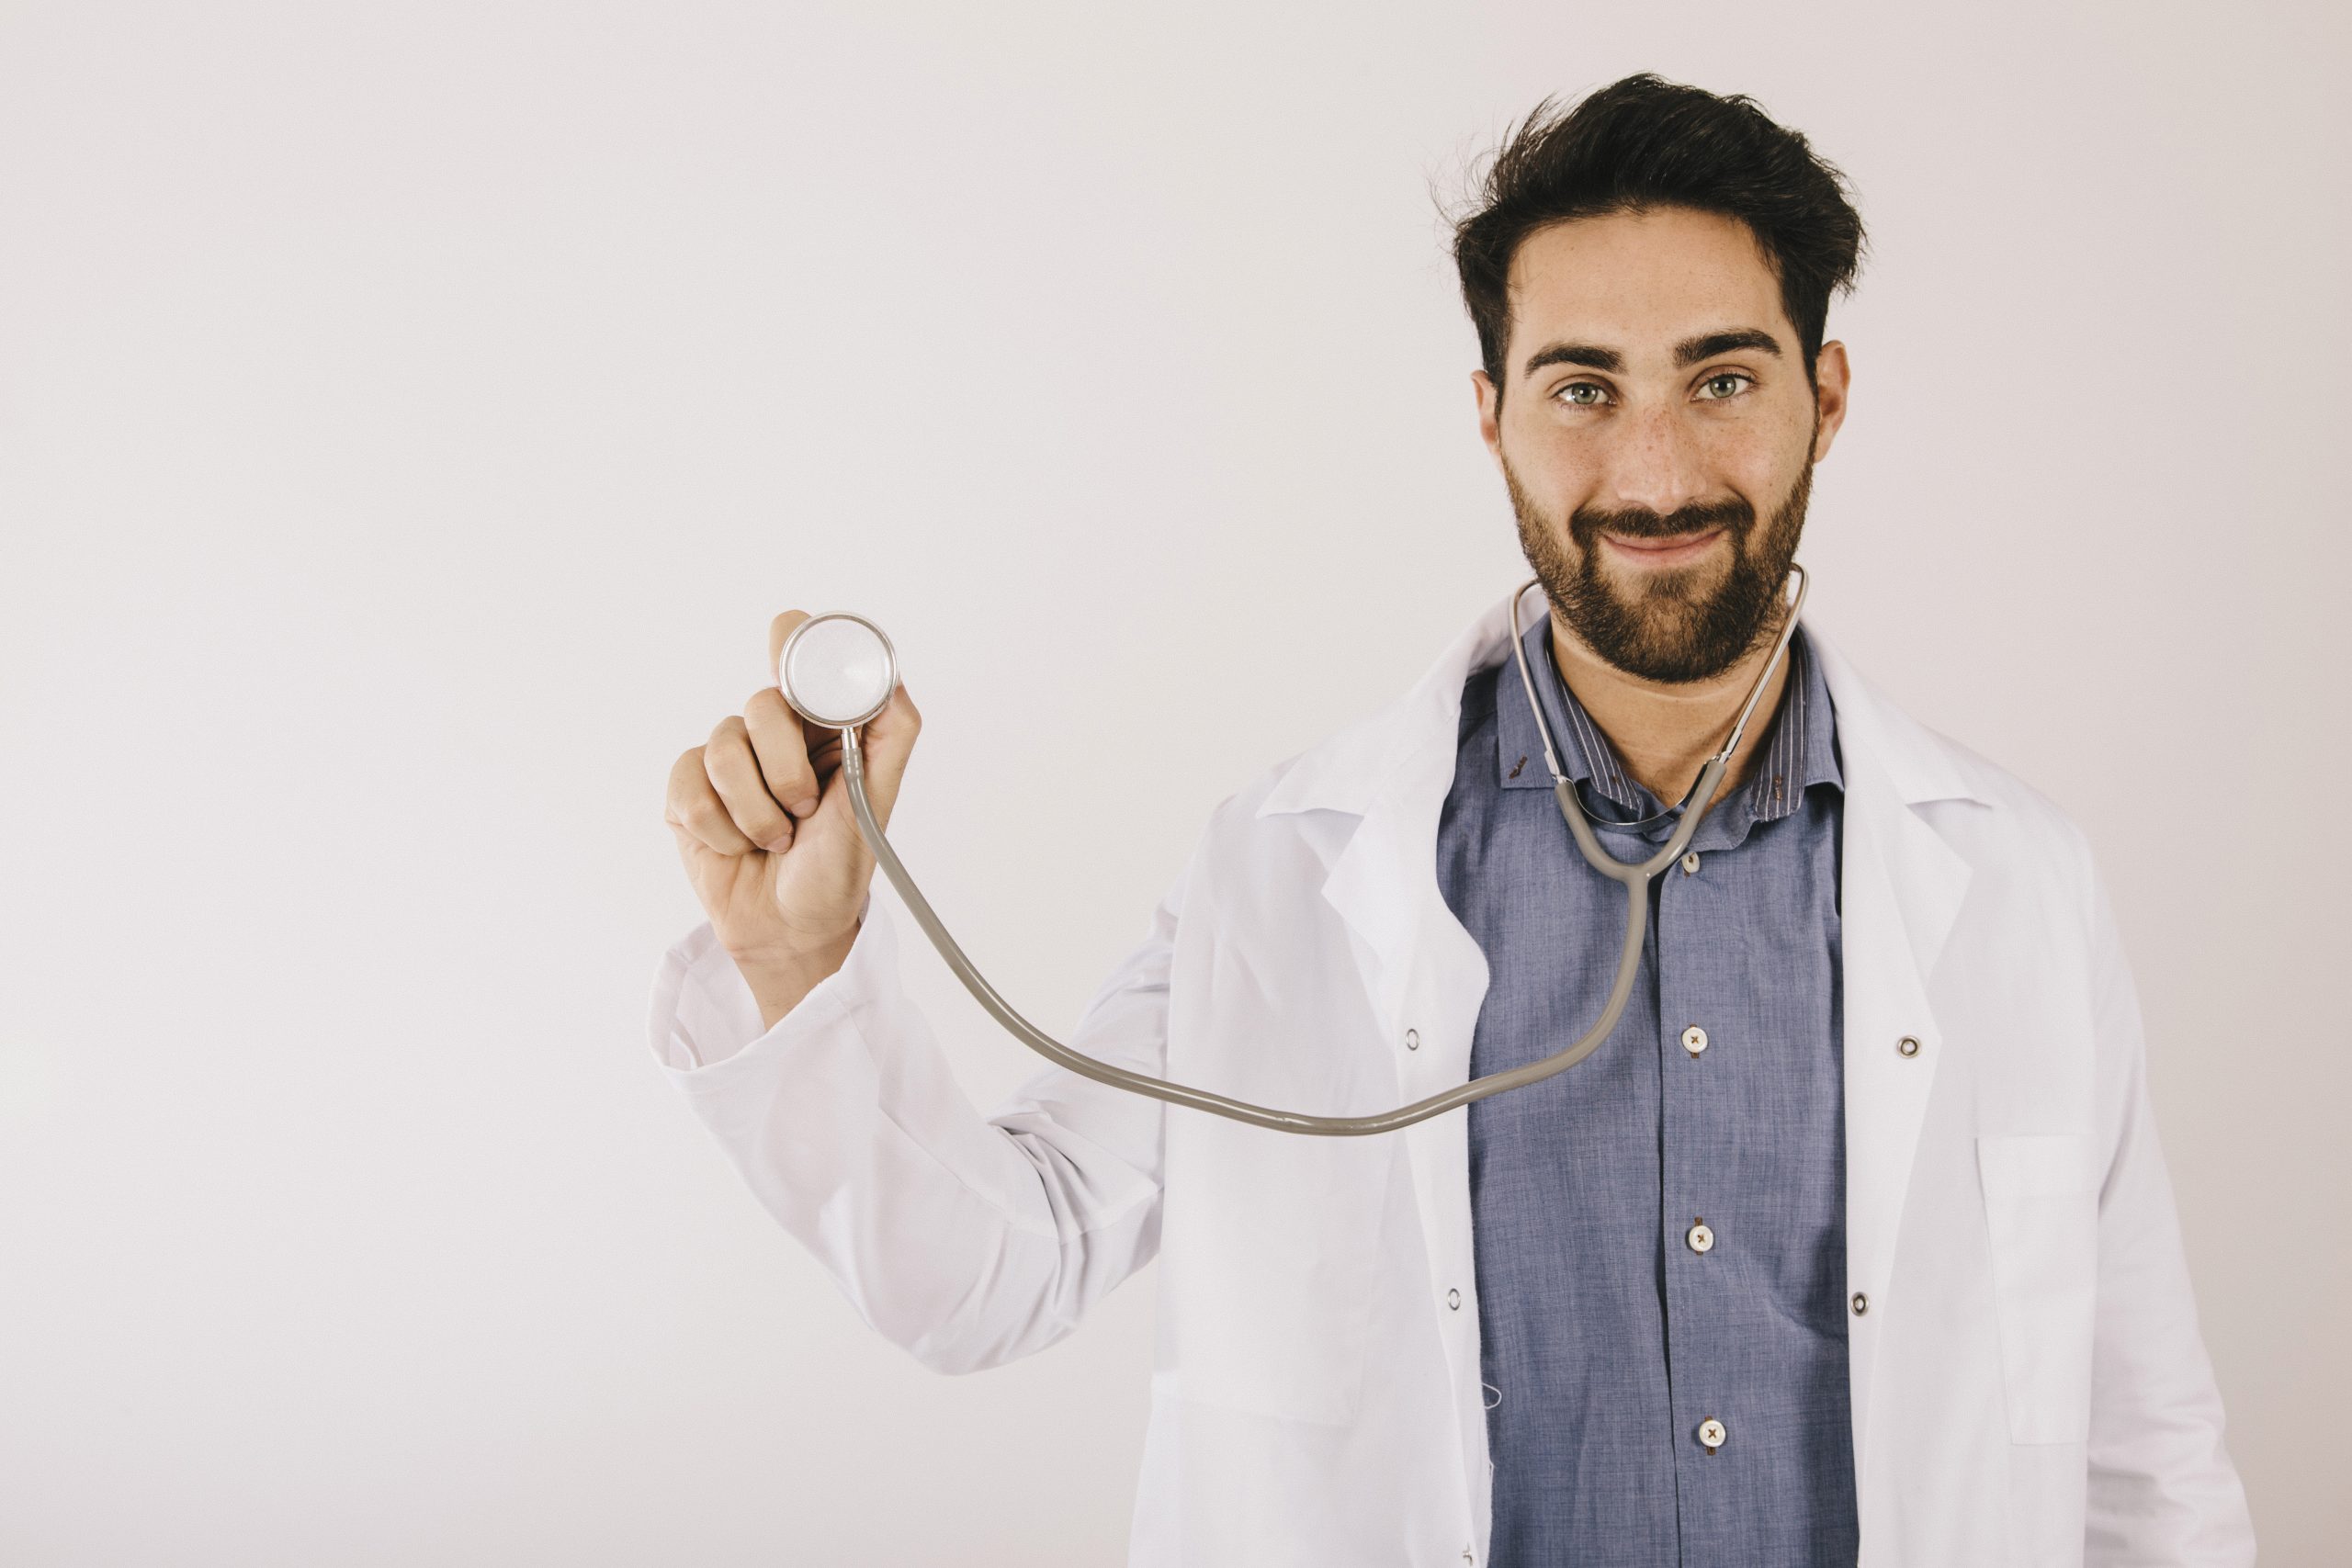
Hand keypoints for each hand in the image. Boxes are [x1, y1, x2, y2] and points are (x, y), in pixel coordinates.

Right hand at [664, 609, 921, 978]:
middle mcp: (772, 730)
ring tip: (775, 838)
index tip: (799, 687)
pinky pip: (690, 787)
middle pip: (761, 703)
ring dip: (756, 812)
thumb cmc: (837, 868)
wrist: (790, 928)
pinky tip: (738, 846)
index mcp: (821, 721)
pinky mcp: (686, 788)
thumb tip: (892, 680)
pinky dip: (721, 829)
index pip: (797, 647)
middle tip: (802, 810)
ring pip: (723, 750)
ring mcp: (726, 757)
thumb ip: (890, 736)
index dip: (793, 652)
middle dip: (786, 770)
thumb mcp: (874, 802)